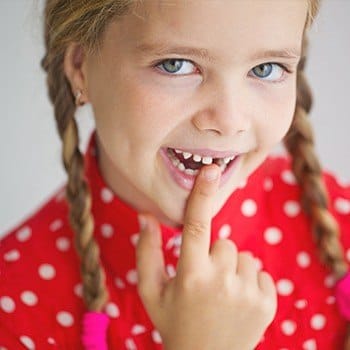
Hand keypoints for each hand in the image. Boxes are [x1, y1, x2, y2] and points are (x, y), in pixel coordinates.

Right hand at [136, 164, 276, 349]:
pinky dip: (249, 281)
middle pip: (223, 242)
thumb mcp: (151, 291)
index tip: (209, 171)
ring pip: (243, 256)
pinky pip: (260, 271)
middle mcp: (221, 281)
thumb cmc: (173, 322)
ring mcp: (247, 293)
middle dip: (214, 254)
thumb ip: (146, 251)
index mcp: (190, 275)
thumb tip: (145, 216)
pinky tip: (237, 301)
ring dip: (232, 268)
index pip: (196, 226)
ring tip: (221, 293)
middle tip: (204, 280)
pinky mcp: (267, 303)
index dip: (201, 195)